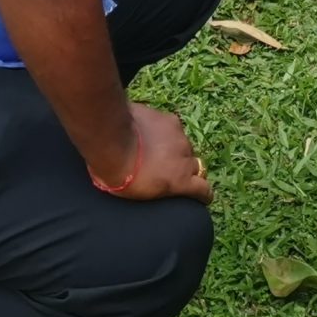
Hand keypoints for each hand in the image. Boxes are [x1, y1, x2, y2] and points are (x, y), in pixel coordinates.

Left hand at [92, 103, 214, 203]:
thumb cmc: (120, 174)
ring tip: (155, 149)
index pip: (204, 189)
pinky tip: (150, 132)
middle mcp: (185, 157)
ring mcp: (179, 136)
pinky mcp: (170, 119)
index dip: (203, 194)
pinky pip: (172, 129)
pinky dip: (165, 132)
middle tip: (168, 170)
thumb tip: (160, 187)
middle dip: (185, 169)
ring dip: (174, 149)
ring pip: (183, 145)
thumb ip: (160, 189)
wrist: (112, 140)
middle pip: (195, 165)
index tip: (202, 196)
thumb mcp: (141, 194)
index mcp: (180, 180)